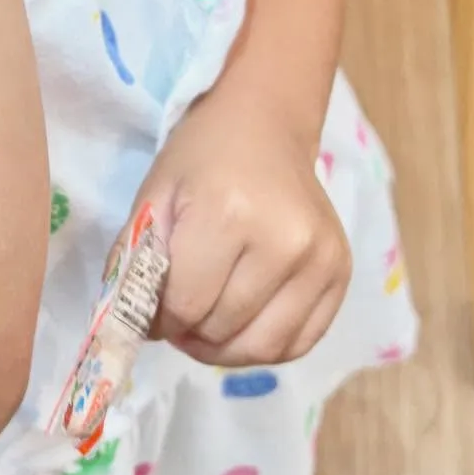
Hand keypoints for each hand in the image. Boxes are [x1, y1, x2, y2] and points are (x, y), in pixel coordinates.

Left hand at [126, 105, 350, 367]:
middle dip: (189, 331)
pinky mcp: (341, 272)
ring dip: (223, 349)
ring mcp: (320, 259)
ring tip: (205, 325)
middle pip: (221, 329)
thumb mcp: (154, 196)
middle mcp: (284, 240)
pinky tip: (242, 323)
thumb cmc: (202, 157)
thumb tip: (132, 327)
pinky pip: (299, 343)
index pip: (185, 305)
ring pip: (262, 348)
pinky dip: (263, 347)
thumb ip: (135, 262)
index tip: (152, 309)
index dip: (159, 319)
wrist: (266, 125)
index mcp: (228, 213)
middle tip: (178, 313)